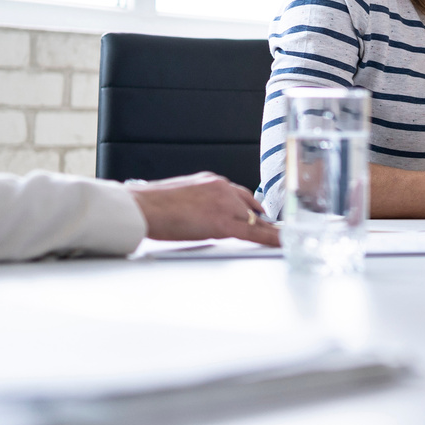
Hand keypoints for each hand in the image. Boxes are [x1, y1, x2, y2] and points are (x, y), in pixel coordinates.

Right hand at [131, 172, 279, 244]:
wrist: (142, 207)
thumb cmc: (151, 205)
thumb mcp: (181, 195)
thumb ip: (199, 201)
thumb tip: (202, 214)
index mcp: (211, 181)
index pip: (238, 194)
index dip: (251, 207)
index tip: (260, 213)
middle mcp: (223, 188)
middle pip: (251, 207)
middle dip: (261, 219)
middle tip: (274, 228)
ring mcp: (226, 204)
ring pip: (255, 220)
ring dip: (266, 230)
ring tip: (280, 238)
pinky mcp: (224, 223)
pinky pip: (255, 233)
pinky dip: (271, 238)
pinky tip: (282, 243)